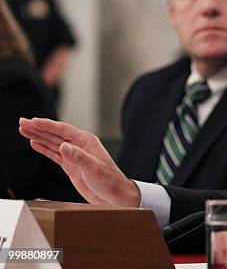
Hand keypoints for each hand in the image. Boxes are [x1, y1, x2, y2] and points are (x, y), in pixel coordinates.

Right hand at [19, 117, 139, 206]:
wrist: (114, 195)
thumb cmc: (109, 180)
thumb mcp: (93, 168)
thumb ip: (78, 157)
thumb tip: (64, 146)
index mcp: (86, 142)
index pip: (63, 130)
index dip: (47, 125)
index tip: (33, 121)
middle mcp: (79, 146)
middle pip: (55, 134)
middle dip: (38, 128)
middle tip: (22, 122)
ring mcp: (74, 155)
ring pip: (53, 142)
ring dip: (38, 136)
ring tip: (24, 130)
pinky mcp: (71, 166)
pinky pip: (54, 154)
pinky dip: (44, 148)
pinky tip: (35, 143)